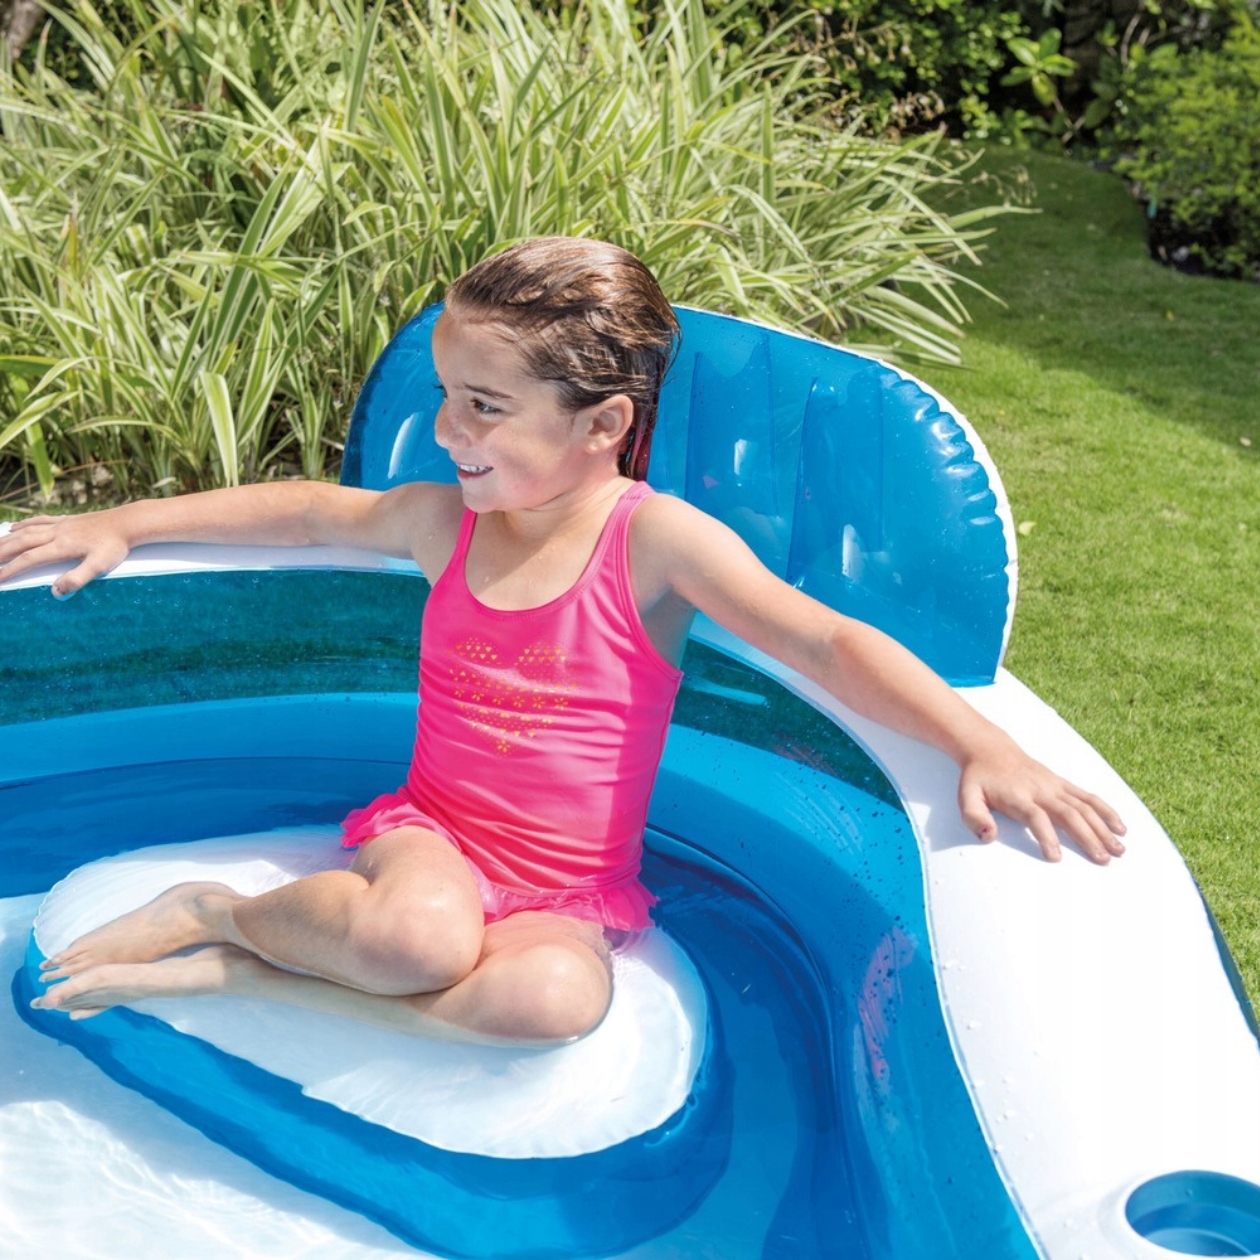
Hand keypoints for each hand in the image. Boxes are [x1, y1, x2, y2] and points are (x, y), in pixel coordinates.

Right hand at [0, 511, 130, 596]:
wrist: (128, 522)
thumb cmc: (115, 546)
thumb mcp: (100, 566)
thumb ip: (77, 579)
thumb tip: (55, 592)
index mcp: (61, 546)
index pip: (29, 559)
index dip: (11, 569)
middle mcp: (56, 533)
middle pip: (20, 543)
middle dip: (1, 553)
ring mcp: (61, 524)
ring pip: (26, 531)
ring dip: (7, 539)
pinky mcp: (67, 519)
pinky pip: (39, 520)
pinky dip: (24, 524)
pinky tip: (15, 526)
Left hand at [957, 736, 1126, 863]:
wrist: (989, 749)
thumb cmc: (978, 779)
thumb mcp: (966, 797)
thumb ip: (974, 817)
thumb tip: (987, 836)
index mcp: (1018, 797)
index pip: (1036, 817)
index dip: (1046, 836)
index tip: (1055, 857)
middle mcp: (1041, 790)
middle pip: (1069, 814)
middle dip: (1087, 837)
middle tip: (1103, 860)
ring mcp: (1055, 785)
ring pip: (1084, 807)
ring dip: (1103, 828)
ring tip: (1119, 849)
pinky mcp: (1062, 783)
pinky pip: (1088, 796)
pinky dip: (1107, 810)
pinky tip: (1121, 827)